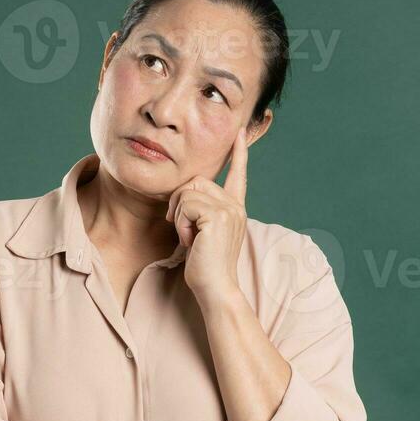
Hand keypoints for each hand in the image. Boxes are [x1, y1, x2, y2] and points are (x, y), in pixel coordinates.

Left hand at [165, 129, 248, 302]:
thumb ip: (200, 211)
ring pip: (188, 192)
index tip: (240, 132)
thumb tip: (184, 194)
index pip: (238, 175)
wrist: (215, 288)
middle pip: (196, 181)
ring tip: (190, 237)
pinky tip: (191, 241)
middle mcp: (235, 205)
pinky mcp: (218, 216)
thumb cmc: (204, 266)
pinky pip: (185, 205)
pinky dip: (180, 223)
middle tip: (183, 228)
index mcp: (235, 208)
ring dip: (179, 215)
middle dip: (180, 202)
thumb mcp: (202, 232)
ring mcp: (229, 209)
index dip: (238, 153)